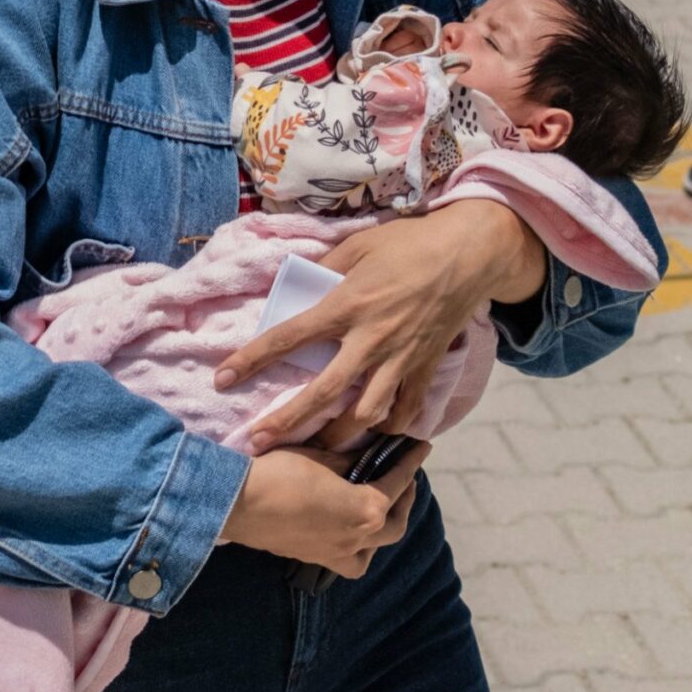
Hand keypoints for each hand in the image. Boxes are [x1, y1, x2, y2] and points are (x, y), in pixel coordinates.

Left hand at [214, 200, 541, 445]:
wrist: (468, 255)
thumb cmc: (408, 244)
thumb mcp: (357, 245)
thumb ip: (324, 269)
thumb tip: (296, 284)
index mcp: (346, 305)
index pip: (289, 337)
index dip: (252, 359)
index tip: (223, 379)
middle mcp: (370, 339)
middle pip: (323, 392)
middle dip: (288, 421)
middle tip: (259, 442)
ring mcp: (401, 358)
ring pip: (366, 412)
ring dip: (339, 434)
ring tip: (318, 447)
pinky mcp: (426, 367)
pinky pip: (406, 408)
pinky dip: (389, 425)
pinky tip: (373, 433)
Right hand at [218, 441, 430, 577]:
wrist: (239, 503)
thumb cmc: (281, 473)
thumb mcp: (321, 457)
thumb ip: (350, 460)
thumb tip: (366, 457)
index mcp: (366, 510)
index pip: (396, 483)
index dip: (410, 462)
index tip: (421, 448)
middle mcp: (358, 539)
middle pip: (395, 523)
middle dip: (404, 499)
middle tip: (404, 479)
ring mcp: (337, 554)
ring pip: (375, 548)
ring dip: (384, 528)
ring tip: (380, 509)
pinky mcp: (315, 559)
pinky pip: (350, 560)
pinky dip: (358, 549)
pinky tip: (349, 533)